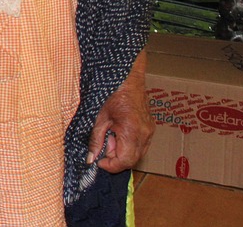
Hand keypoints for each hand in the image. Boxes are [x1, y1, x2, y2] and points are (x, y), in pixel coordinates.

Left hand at [87, 51, 152, 172]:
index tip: (98, 162)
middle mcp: (144, 134)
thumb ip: (95, 140)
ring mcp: (150, 131)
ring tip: (110, 136)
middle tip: (103, 147)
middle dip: (115, 159)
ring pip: (138, 154)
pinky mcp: (151, 128)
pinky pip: (141, 145)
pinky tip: (118, 133)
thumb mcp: (99, 118)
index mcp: (131, 131)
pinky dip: (129, 145)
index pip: (125, 161)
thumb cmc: (111, 94)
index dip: (111, 165)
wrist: (127, 77)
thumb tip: (91, 158)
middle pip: (132, 160)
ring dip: (122, 152)